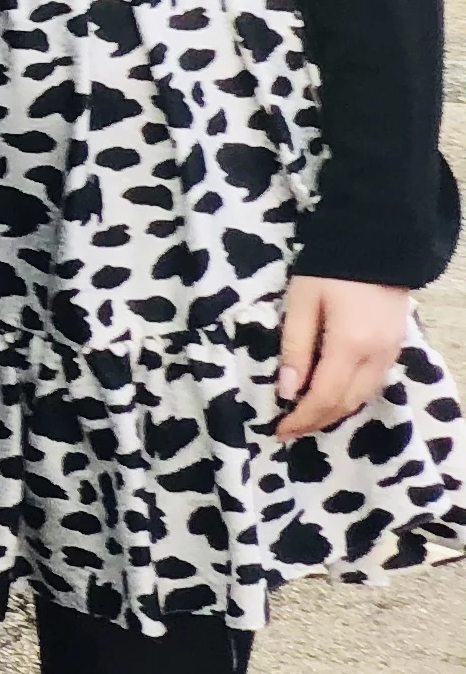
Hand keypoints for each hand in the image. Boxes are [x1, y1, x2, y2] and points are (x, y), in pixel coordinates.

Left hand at [276, 276, 412, 440]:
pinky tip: (332, 395)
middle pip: (346, 403)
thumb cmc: (328, 269)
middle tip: (289, 429)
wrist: (375, 242)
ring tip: (306, 417)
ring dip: (334, 411)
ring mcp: (391, 353)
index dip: (302, 419)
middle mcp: (376, 357)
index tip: (278, 431)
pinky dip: (350, 396)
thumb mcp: (301, 304)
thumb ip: (295, 348)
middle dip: (317, 421)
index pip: (324, 397)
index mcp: (350, 346)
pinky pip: (373, 383)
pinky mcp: (396, 346)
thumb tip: (287, 391)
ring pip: (362, 397)